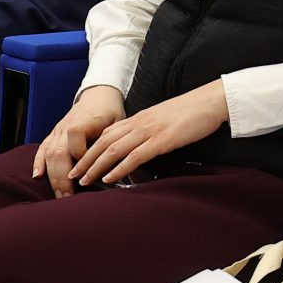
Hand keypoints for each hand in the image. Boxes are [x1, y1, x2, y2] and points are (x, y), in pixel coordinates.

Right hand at [35, 85, 126, 196]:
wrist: (99, 95)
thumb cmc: (110, 112)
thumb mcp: (117, 123)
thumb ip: (112, 142)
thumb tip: (116, 167)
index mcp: (84, 121)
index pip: (76, 141)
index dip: (81, 158)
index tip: (88, 174)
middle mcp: (66, 126)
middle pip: (59, 152)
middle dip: (63, 178)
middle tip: (69, 198)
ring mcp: (57, 130)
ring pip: (49, 154)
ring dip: (53, 177)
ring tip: (59, 195)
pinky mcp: (53, 134)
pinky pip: (42, 148)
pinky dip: (38, 163)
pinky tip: (37, 176)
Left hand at [73, 81, 230, 185]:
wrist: (209, 101)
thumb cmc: (190, 112)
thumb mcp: (163, 121)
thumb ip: (148, 132)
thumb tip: (139, 149)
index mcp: (139, 119)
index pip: (107, 134)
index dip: (90, 149)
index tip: (79, 162)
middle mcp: (139, 123)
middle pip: (104, 142)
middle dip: (86, 160)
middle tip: (72, 175)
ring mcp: (149, 131)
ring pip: (114, 149)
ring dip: (96, 166)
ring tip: (84, 180)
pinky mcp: (162, 140)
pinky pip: (135, 156)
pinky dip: (119, 168)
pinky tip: (110, 178)